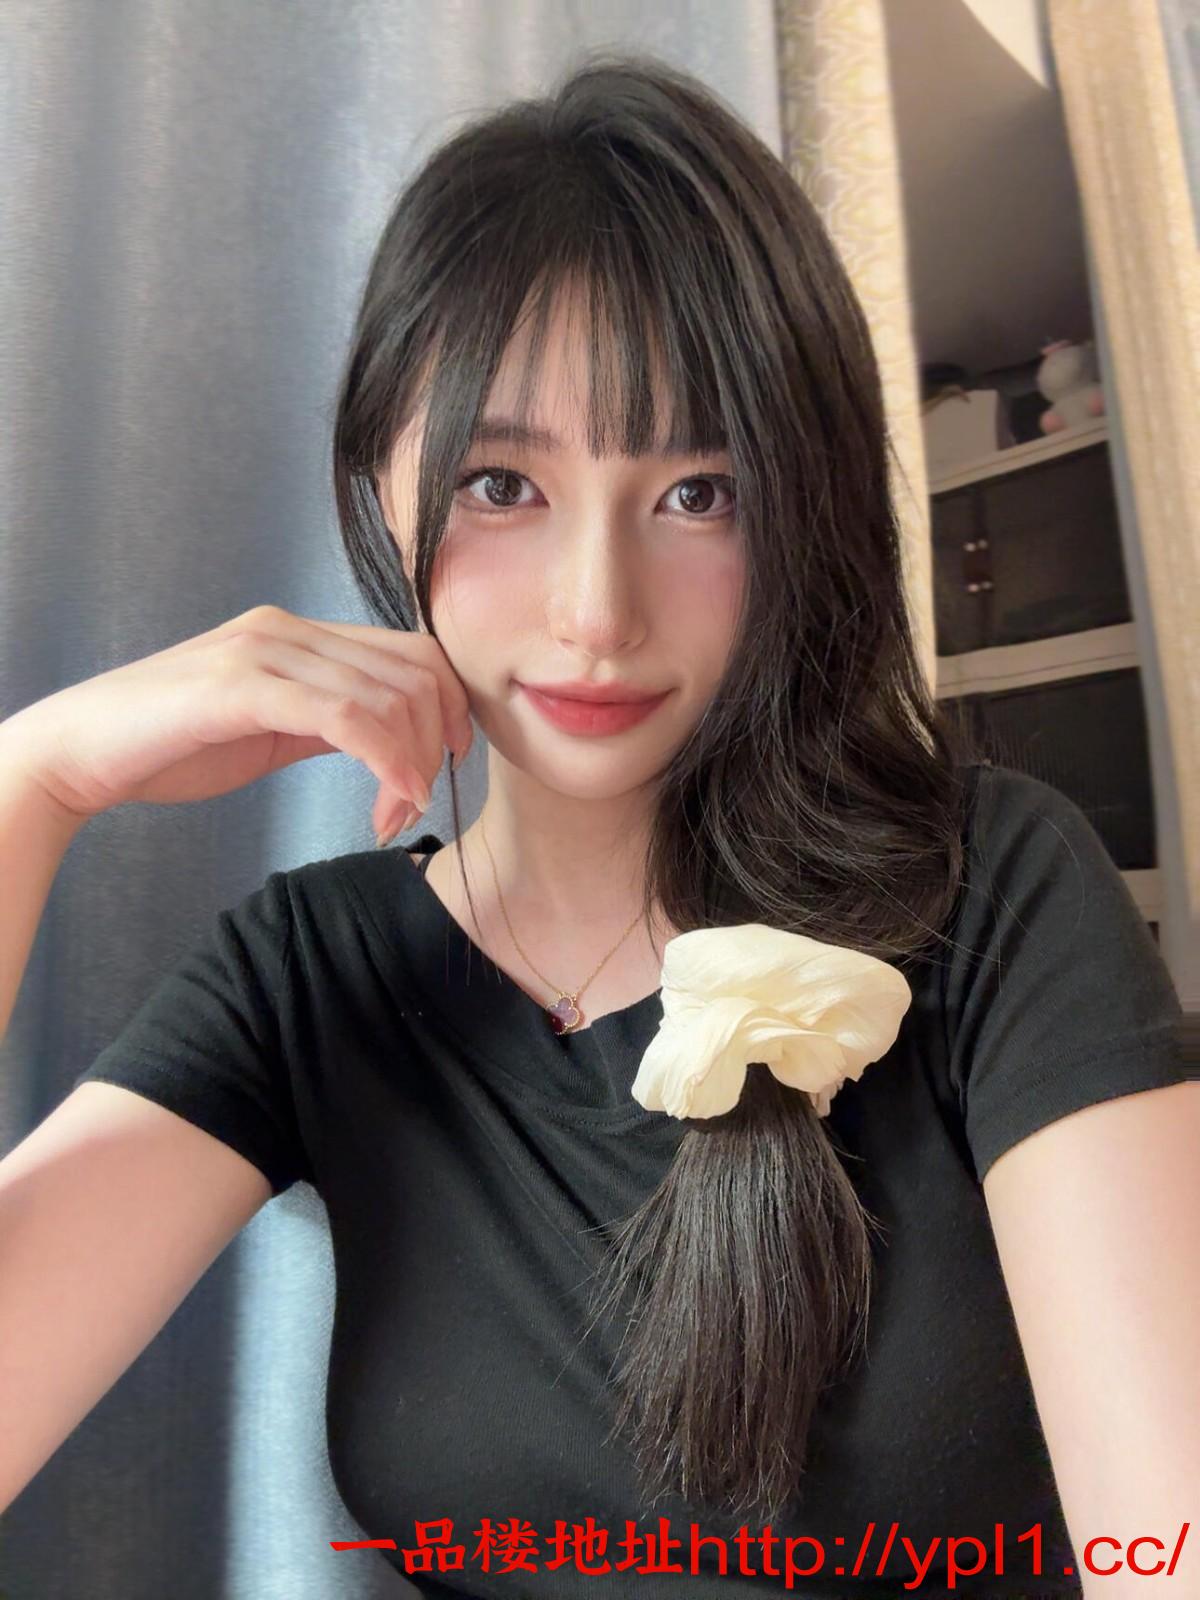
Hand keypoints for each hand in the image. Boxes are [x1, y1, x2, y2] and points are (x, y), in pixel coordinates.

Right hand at [0, 604, 473, 840]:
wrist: (80, 752)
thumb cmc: (168, 746)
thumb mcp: (266, 729)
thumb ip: (325, 721)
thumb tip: (386, 740)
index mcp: (297, 633)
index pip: (411, 652)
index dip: (447, 708)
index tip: (442, 764)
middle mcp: (287, 628)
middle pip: (414, 671)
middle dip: (435, 742)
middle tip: (416, 802)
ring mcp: (264, 650)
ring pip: (388, 696)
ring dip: (410, 765)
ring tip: (392, 815)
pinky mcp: (243, 685)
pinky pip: (347, 716)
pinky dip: (385, 762)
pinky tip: (385, 803)